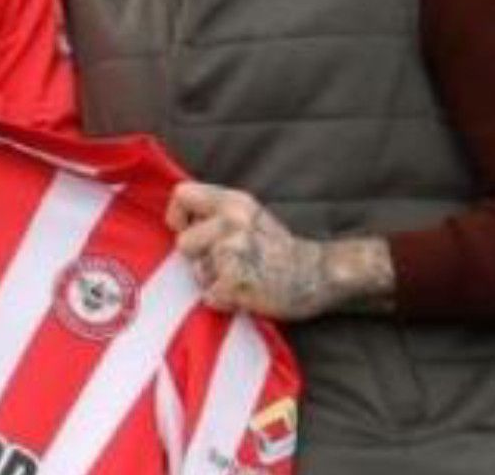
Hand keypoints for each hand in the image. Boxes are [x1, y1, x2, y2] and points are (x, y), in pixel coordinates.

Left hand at [167, 182, 394, 318]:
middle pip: (184, 242)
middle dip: (199, 258)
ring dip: (213, 281)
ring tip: (241, 277)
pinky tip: (245, 293)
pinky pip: (210, 296)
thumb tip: (178, 222)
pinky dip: (224, 301)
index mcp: (233, 202)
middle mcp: (231, 221)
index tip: (189, 230)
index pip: (181, 194)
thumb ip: (215, 214)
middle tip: (227, 262)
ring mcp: (233, 250)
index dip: (178, 216)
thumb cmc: (277, 249)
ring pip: (197, 272)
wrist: (316, 274)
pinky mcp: (236, 280)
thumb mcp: (248, 215)